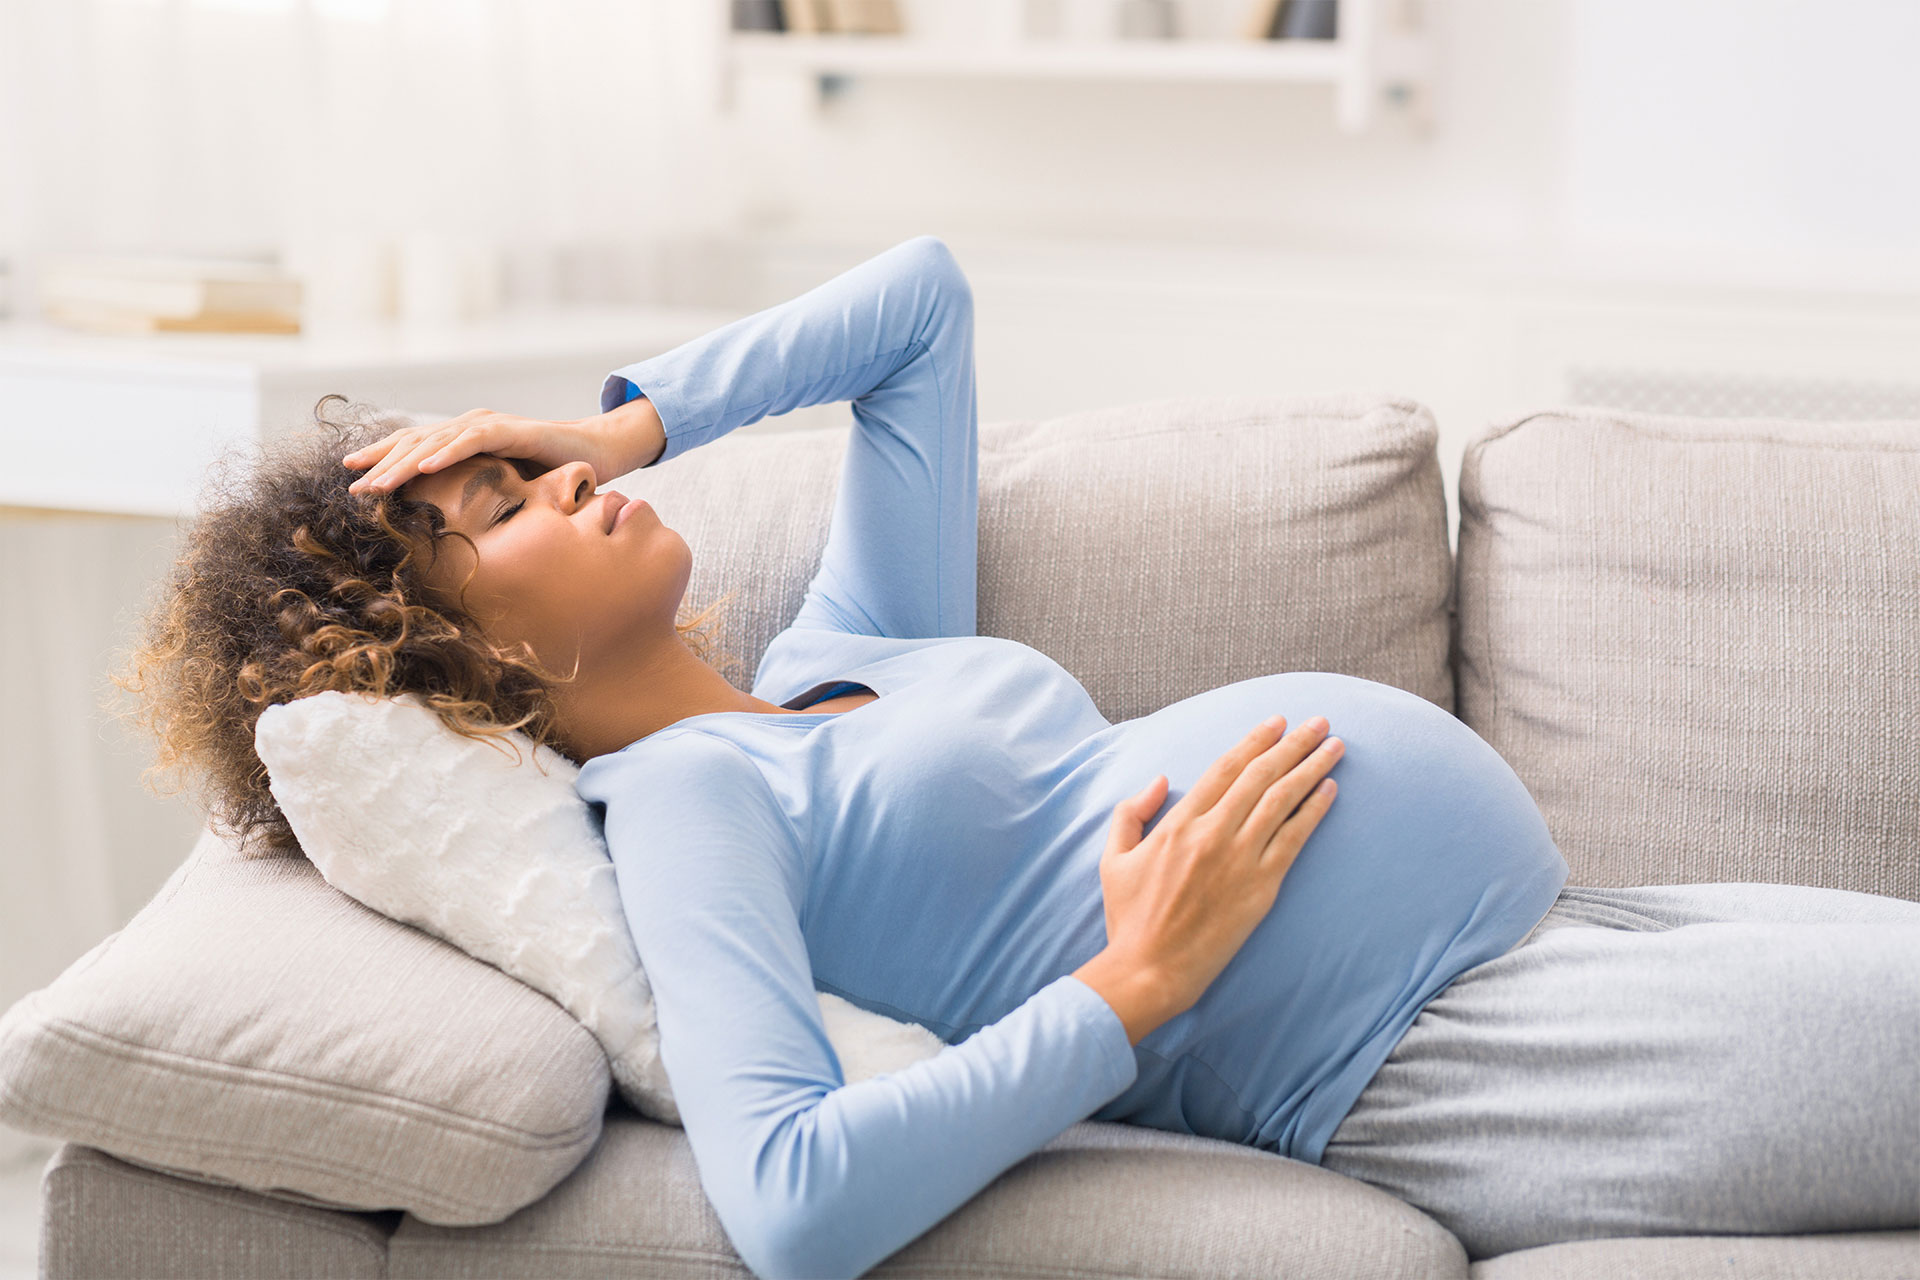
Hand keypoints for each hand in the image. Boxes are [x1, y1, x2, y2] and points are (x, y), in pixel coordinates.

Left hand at [343, 397, 665, 495]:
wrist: (598, 451)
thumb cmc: (553, 469)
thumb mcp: (507, 485)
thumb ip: (478, 491)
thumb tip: (449, 518)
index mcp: (466, 438)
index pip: (415, 446)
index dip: (382, 459)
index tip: (350, 477)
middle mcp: (472, 425)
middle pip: (416, 443)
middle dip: (381, 464)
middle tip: (351, 485)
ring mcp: (491, 424)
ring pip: (437, 442)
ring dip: (403, 463)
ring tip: (376, 482)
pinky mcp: (512, 430)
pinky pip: (473, 441)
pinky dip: (446, 453)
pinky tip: (422, 467)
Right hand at [1077, 715, 1340, 1042]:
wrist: (1150, 969)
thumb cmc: (1130, 918)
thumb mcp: (1113, 859)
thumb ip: (1132, 813)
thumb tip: (1162, 780)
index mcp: (1179, 823)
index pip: (1225, 768)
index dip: (1254, 741)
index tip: (1277, 722)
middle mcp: (1213, 833)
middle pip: (1260, 775)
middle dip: (1293, 744)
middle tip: (1318, 722)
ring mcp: (1240, 859)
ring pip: (1282, 800)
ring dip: (1311, 768)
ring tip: (1334, 746)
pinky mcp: (1261, 888)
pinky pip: (1293, 839)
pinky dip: (1313, 810)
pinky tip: (1330, 790)